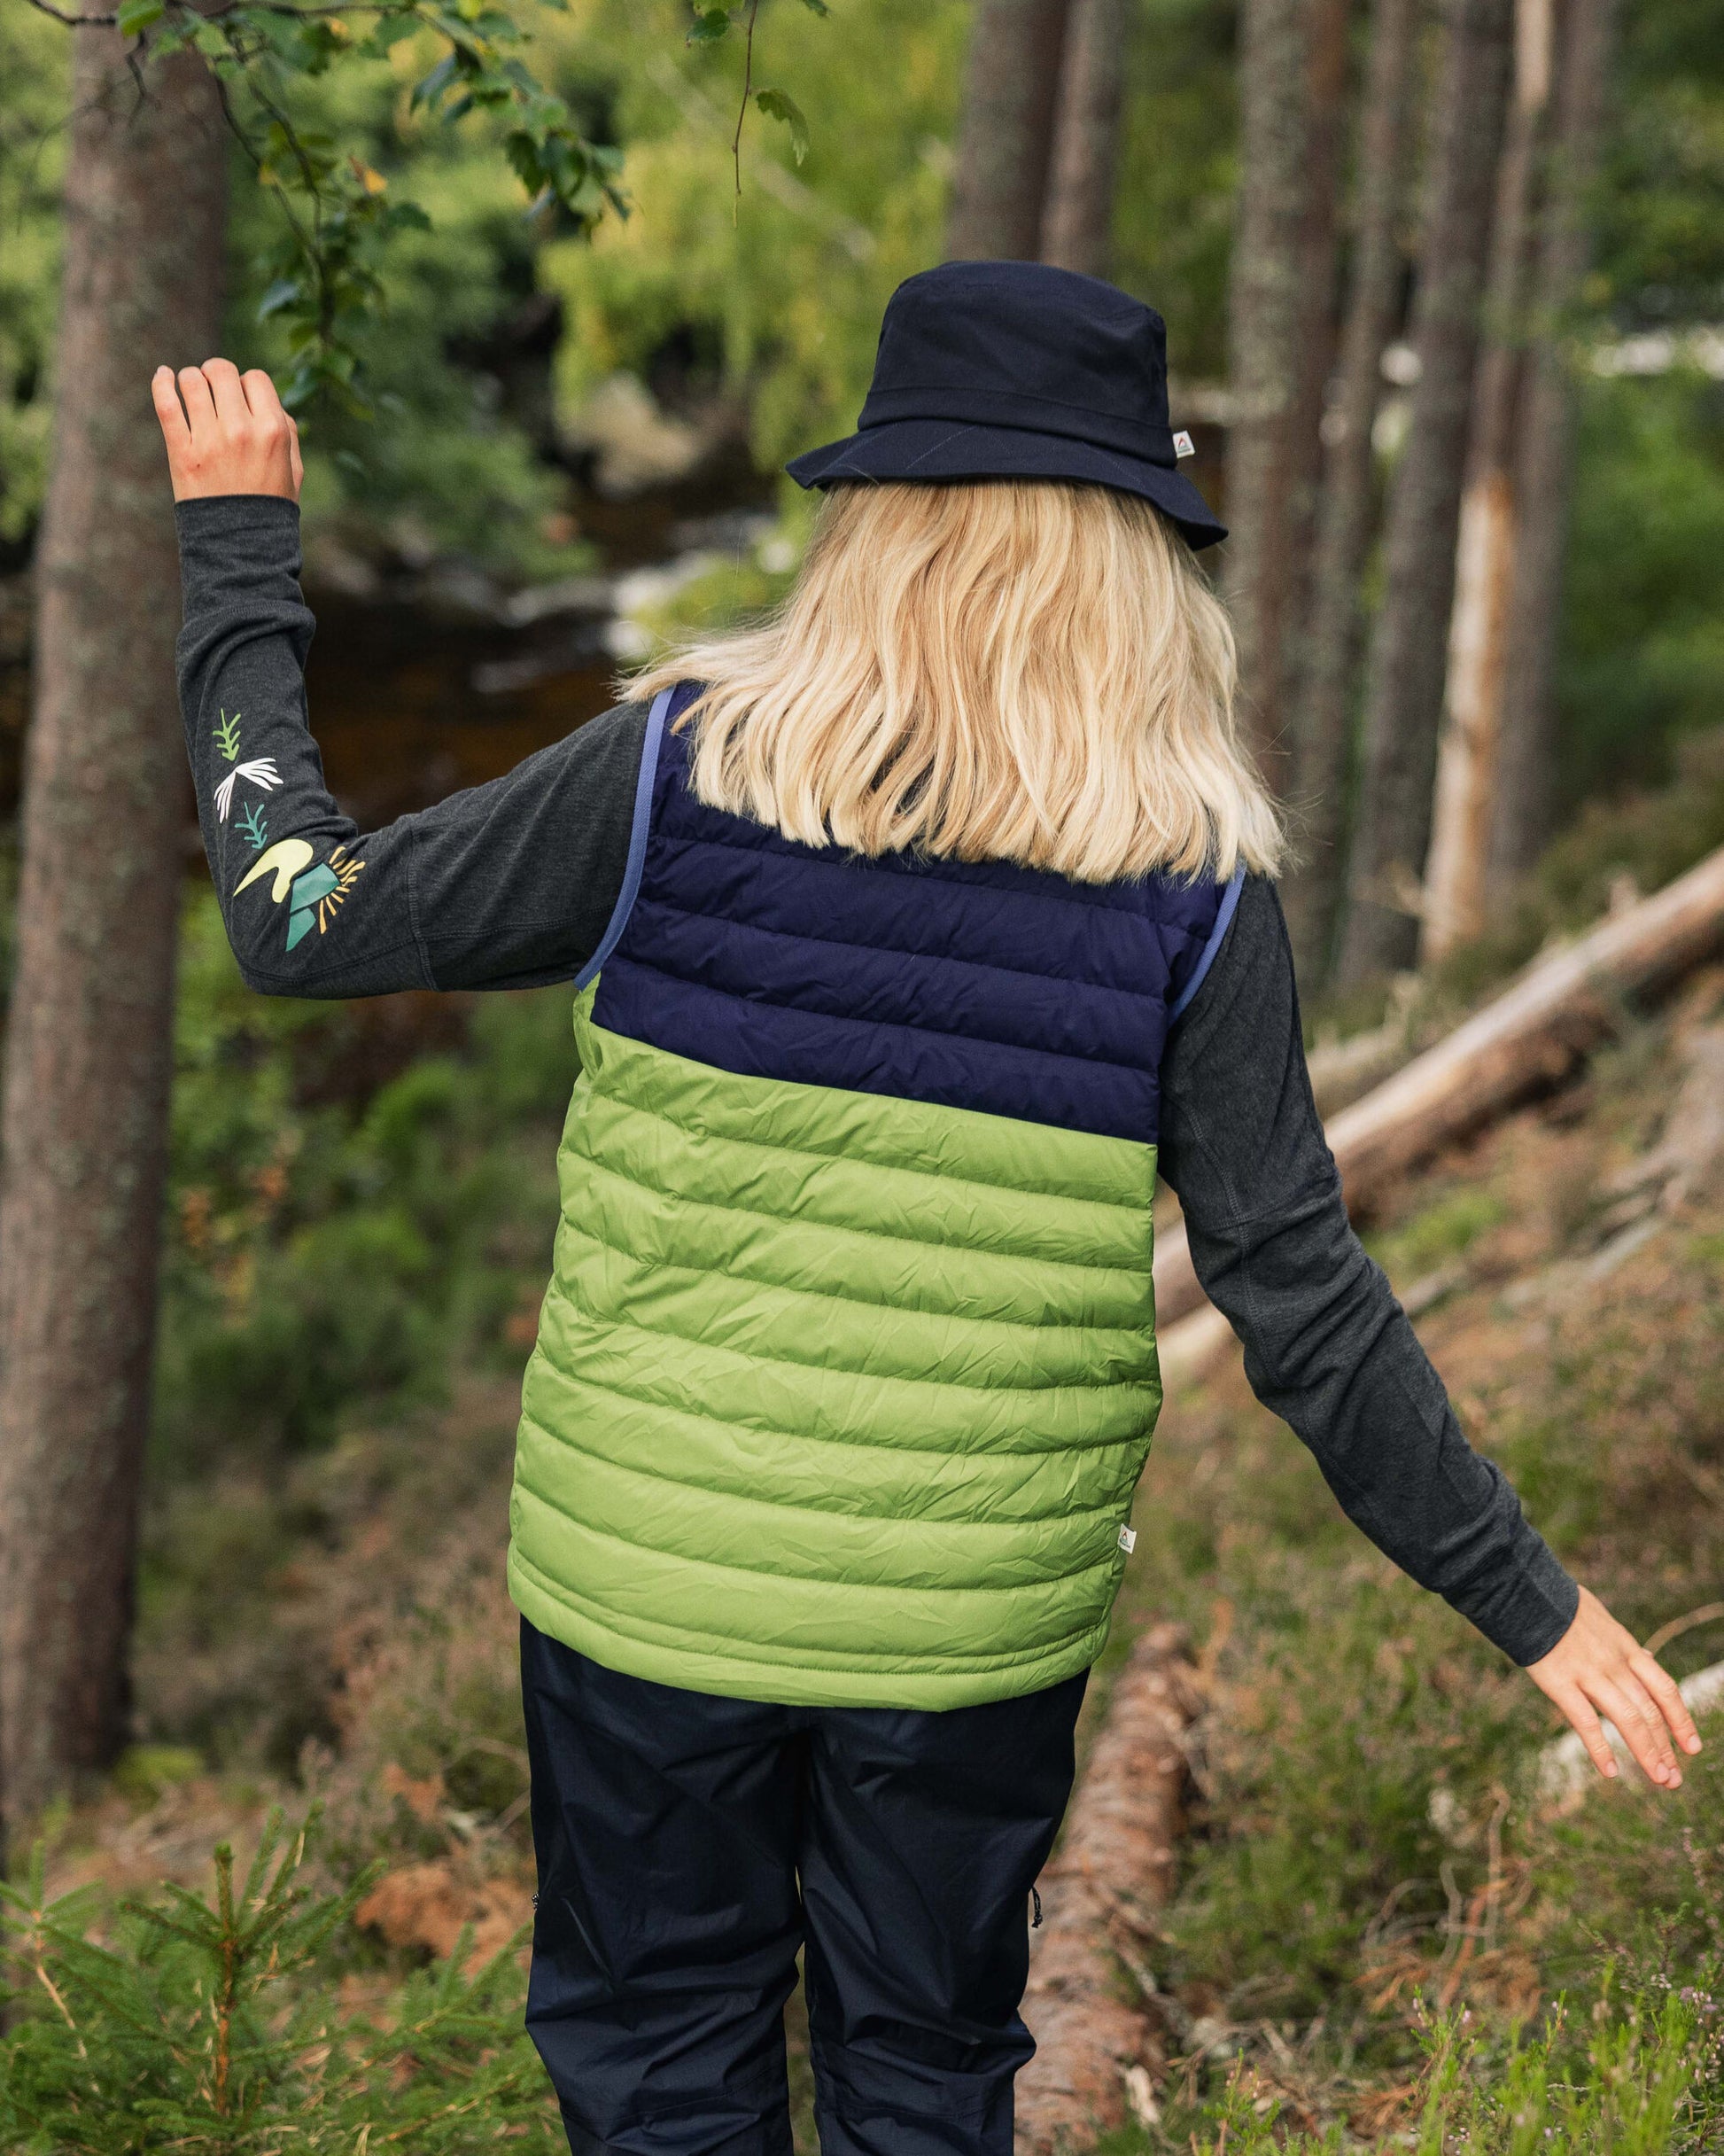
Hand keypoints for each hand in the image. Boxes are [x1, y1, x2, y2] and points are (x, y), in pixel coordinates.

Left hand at [152, 358, 302, 504]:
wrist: (243, 546)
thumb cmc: (270, 506)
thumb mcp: (293, 469)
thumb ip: (286, 430)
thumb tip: (267, 399)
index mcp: (273, 431)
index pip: (255, 378)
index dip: (247, 385)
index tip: (241, 401)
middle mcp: (242, 430)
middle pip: (222, 370)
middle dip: (216, 375)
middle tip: (213, 390)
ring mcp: (210, 440)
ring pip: (192, 380)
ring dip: (190, 379)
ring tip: (191, 391)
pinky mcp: (182, 452)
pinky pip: (166, 403)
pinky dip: (161, 381)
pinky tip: (163, 375)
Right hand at [1526, 1584, 1701, 1787]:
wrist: (1523, 1591)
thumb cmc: (1560, 1606)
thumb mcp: (1602, 1619)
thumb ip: (1623, 1644)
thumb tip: (1647, 1658)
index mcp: (1625, 1647)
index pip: (1664, 1688)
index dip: (1681, 1720)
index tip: (1692, 1748)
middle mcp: (1613, 1662)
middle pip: (1649, 1710)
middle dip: (1664, 1747)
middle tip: (1673, 1779)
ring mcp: (1588, 1672)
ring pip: (1627, 1718)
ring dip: (1647, 1752)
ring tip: (1659, 1778)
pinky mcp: (1559, 1681)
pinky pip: (1584, 1720)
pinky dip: (1599, 1748)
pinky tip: (1609, 1771)